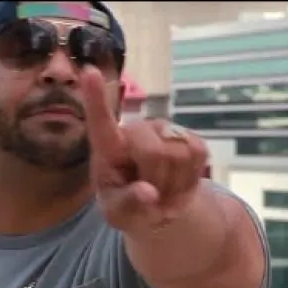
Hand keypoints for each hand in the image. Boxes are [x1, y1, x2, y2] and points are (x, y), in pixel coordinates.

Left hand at [81, 66, 208, 231]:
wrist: (159, 210)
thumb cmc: (129, 206)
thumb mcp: (119, 214)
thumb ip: (128, 205)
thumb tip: (149, 193)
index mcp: (109, 148)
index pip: (100, 121)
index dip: (95, 98)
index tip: (89, 72)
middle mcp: (136, 130)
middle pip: (154, 153)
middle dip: (156, 183)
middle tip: (152, 197)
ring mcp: (165, 131)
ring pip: (179, 156)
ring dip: (174, 185)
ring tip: (163, 192)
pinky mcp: (191, 138)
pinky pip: (198, 157)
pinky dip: (190, 181)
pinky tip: (178, 184)